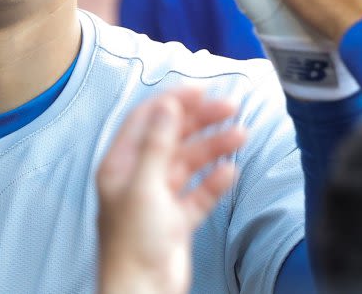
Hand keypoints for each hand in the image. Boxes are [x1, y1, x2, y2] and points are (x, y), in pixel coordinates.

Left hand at [97, 88, 244, 293]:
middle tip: (231, 107)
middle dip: (200, 120)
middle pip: (171, 137)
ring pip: (189, 163)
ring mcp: (158, 198)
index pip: (146, 119)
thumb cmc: (132, 241)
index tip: (203, 89)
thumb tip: (168, 106)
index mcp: (120, 163)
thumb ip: (157, 144)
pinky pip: (199, 193)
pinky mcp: (176, 220)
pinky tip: (231, 172)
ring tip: (241, 135)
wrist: (141, 291)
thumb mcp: (144, 185)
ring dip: (213, 147)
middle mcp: (138, 176)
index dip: (173, 100)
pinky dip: (215, 181)